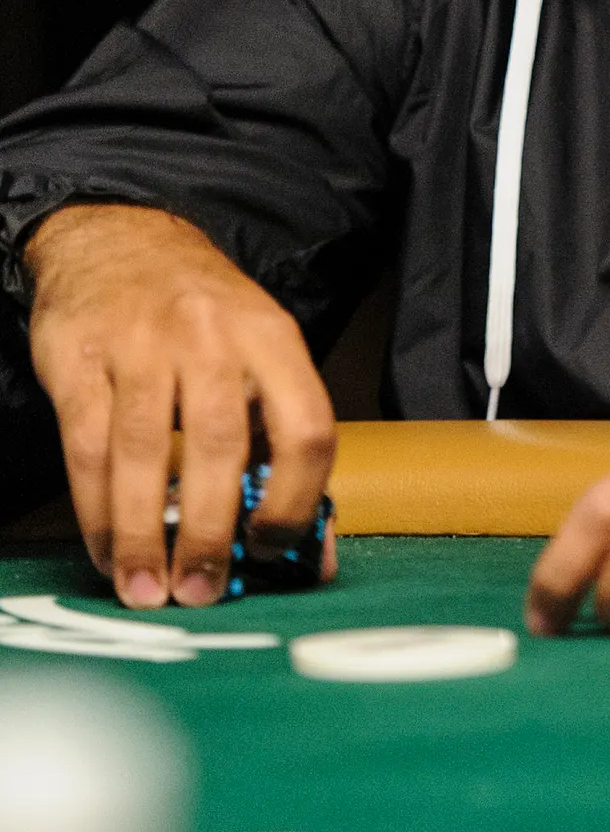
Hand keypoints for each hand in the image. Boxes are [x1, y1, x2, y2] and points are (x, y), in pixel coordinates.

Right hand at [26, 204, 336, 608]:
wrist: (118, 239)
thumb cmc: (201, 315)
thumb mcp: (259, 352)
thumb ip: (282, 444)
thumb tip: (309, 555)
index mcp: (272, 336)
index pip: (306, 425)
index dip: (296, 499)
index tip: (273, 549)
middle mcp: (211, 334)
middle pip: (219, 443)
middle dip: (210, 532)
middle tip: (201, 593)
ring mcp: (140, 342)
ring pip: (145, 451)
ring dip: (146, 534)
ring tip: (148, 590)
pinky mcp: (79, 357)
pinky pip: (86, 447)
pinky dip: (97, 510)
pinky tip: (108, 548)